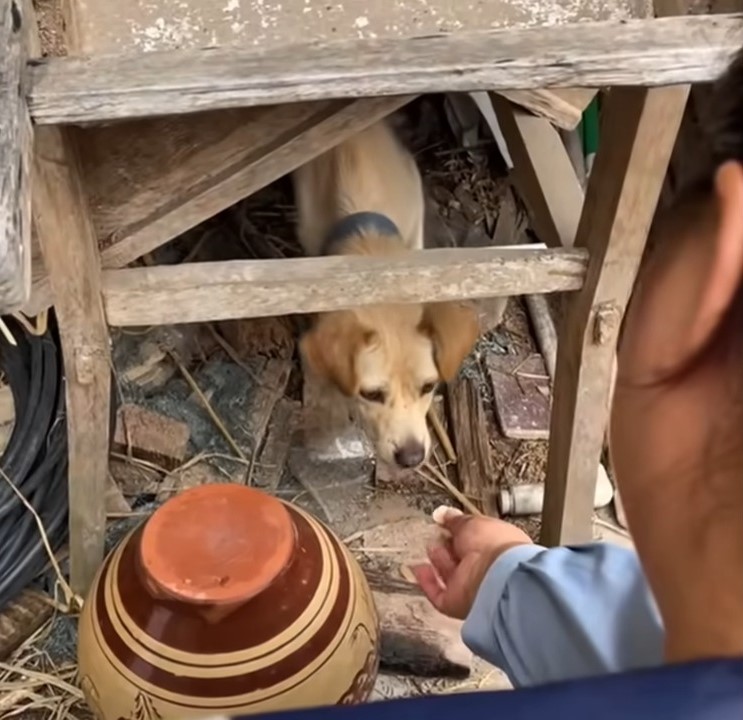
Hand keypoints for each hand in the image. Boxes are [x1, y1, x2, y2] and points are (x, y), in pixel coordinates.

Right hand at [411, 507, 531, 619]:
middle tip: (437, 535)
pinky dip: (427, 582)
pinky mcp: (456, 603)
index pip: (475, 540)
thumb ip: (455, 520)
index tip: (446, 523)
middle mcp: (485, 568)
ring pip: (449, 575)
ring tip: (431, 547)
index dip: (460, 532)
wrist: (494, 575)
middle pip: (461, 558)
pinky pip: (437, 594)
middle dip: (447, 546)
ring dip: (438, 561)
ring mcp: (471, 587)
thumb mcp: (471, 522)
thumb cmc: (492, 544)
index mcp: (496, 547)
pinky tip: (419, 568)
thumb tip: (445, 514)